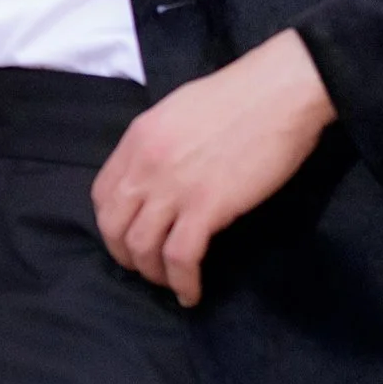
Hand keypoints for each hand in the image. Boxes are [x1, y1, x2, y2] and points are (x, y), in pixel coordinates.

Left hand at [92, 30, 335, 303]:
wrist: (280, 91)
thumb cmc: (241, 95)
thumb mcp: (179, 112)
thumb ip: (159, 144)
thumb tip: (159, 175)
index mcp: (138, 139)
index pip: (102, 195)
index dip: (112, 224)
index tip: (128, 237)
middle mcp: (146, 165)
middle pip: (114, 226)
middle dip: (125, 256)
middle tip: (146, 268)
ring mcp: (174, 188)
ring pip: (142, 247)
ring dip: (152, 274)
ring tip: (170, 283)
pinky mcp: (207, 207)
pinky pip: (180, 257)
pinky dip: (183, 282)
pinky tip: (192, 292)